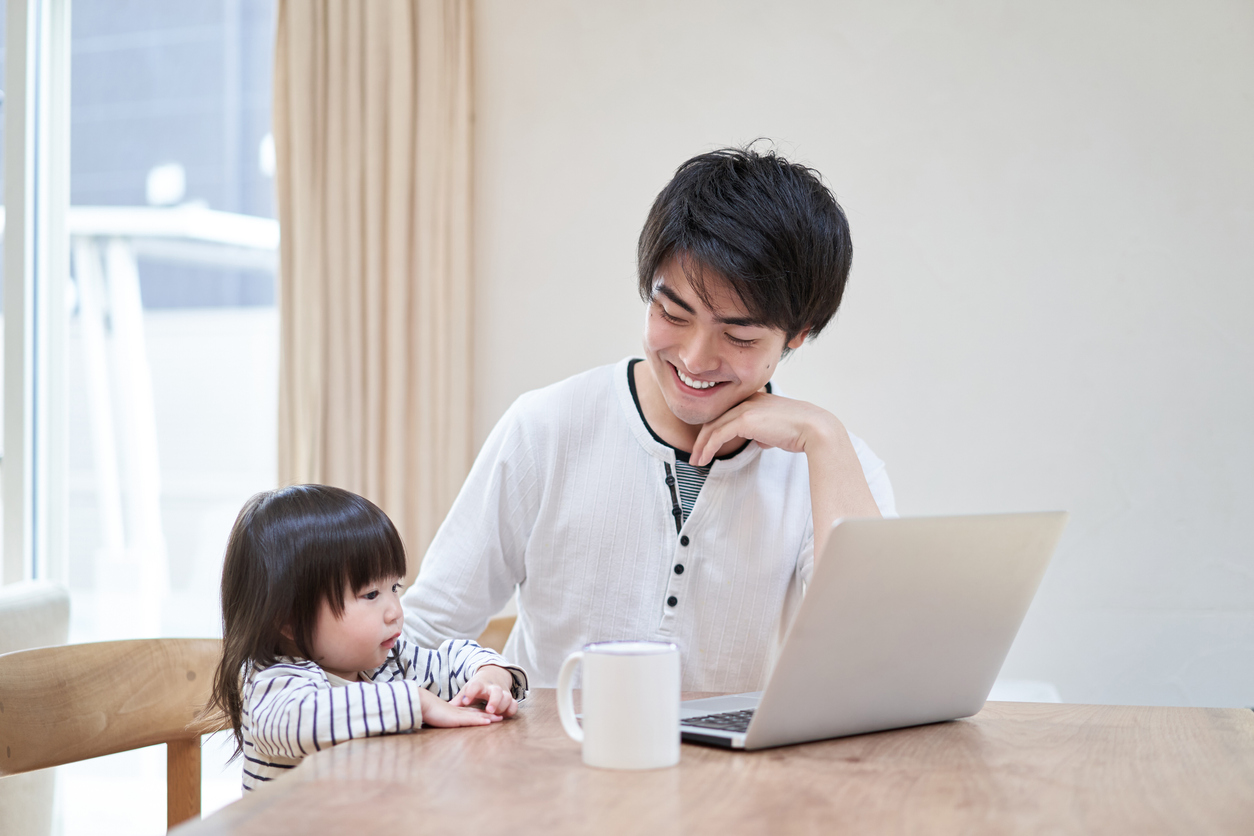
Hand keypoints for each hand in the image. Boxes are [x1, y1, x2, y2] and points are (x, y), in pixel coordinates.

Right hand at [417, 686, 502, 727]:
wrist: (421, 703)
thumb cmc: (425, 710)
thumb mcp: (435, 716)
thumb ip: (440, 718)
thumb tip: (438, 721)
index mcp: (454, 711)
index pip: (470, 712)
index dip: (480, 714)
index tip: (489, 716)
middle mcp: (459, 712)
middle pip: (477, 713)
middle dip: (489, 715)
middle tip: (500, 717)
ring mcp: (459, 714)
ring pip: (477, 715)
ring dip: (489, 717)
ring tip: (500, 719)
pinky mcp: (456, 718)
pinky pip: (471, 720)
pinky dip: (480, 721)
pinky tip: (488, 722)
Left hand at [452, 665, 519, 717]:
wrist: (493, 675)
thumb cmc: (477, 687)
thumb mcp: (467, 691)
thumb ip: (459, 700)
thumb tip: (445, 708)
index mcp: (480, 685)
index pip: (476, 685)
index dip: (471, 692)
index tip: (465, 701)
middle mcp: (492, 688)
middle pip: (496, 691)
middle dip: (494, 700)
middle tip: (488, 710)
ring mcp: (503, 693)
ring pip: (507, 697)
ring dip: (502, 706)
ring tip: (495, 714)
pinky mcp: (509, 699)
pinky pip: (514, 704)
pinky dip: (511, 710)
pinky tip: (504, 716)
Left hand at [690, 391, 836, 466]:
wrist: (814, 428)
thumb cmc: (800, 432)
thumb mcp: (778, 430)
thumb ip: (766, 433)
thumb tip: (760, 441)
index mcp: (754, 399)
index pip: (726, 414)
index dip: (713, 430)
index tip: (706, 447)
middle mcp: (747, 400)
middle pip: (715, 419)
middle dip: (702, 439)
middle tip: (696, 456)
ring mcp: (745, 407)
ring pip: (713, 427)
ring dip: (701, 446)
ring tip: (696, 461)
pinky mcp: (744, 419)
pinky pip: (718, 434)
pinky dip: (708, 447)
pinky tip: (704, 459)